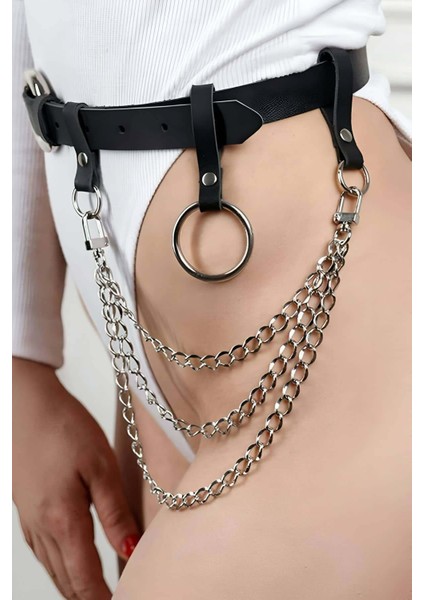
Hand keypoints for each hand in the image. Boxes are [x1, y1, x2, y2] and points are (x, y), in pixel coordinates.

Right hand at [13, 358, 140, 598]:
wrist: (24, 403)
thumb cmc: (65, 428)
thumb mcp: (100, 466)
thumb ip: (115, 512)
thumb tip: (131, 551)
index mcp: (63, 520)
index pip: (86, 579)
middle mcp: (41, 528)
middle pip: (67, 581)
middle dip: (89, 599)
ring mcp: (29, 519)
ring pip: (52, 569)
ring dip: (74, 587)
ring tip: (96, 594)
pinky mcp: (24, 508)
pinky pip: (42, 551)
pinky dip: (59, 567)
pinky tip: (69, 563)